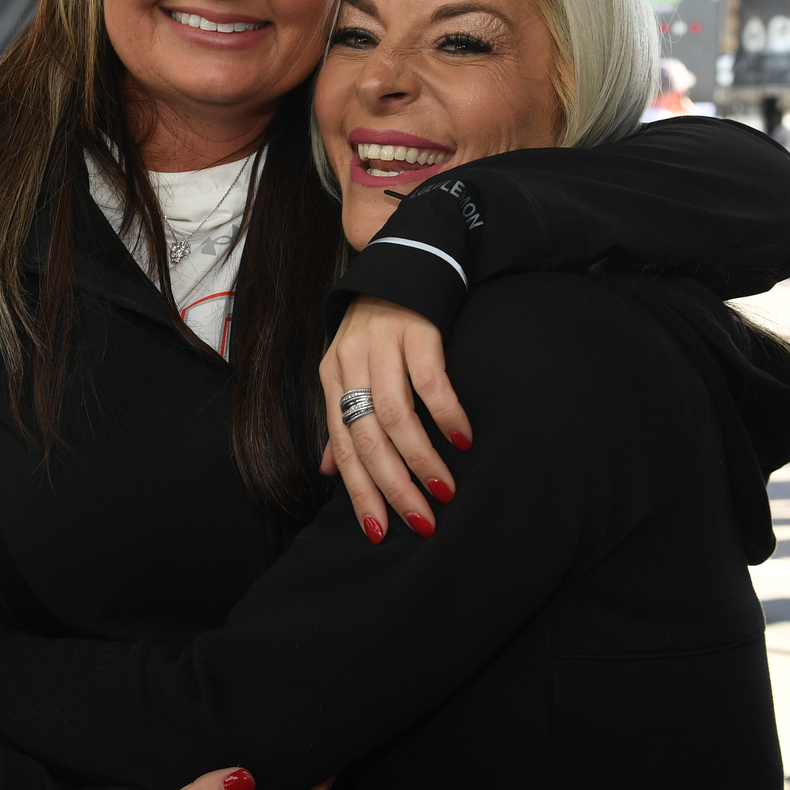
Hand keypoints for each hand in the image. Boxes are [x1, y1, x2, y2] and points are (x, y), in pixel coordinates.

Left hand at [317, 296, 471, 543]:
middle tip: (419, 521)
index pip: (342, 446)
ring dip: (421, 459)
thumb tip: (327, 473)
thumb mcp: (351, 368)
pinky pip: (430, 381)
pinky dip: (446, 414)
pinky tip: (462, 440)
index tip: (378, 531)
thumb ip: (342, 419)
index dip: (359, 491)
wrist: (407, 258)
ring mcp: (383, 344)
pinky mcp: (417, 329)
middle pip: (367, 437)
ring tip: (444, 490)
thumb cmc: (380, 326)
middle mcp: (351, 361)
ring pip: (395, 415)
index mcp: (331, 376)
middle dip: (392, 486)